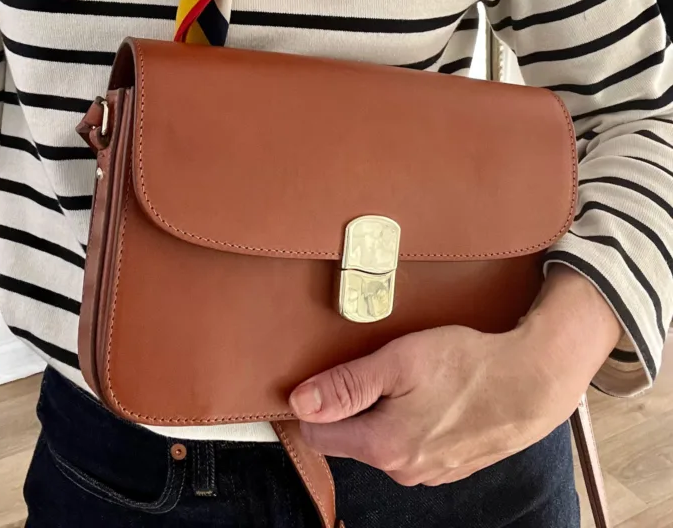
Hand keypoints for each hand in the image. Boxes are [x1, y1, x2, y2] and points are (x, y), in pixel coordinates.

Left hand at [289, 266, 621, 485]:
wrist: (534, 381)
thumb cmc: (467, 365)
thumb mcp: (400, 361)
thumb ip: (348, 385)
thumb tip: (299, 403)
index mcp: (383, 447)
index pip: (316, 435)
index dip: (313, 401)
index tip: (323, 373)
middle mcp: (403, 471)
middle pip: (350, 438)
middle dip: (351, 404)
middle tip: (374, 364)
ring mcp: (430, 473)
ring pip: (382, 440)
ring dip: (383, 411)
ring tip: (406, 375)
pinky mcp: (451, 465)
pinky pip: (413, 443)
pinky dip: (412, 419)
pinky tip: (432, 393)